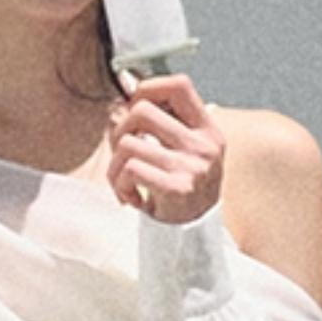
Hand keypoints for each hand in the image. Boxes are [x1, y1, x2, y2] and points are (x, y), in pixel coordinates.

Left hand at [106, 72, 224, 223]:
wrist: (195, 234)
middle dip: (119, 129)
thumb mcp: (183, 151)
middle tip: (121, 151)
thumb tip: (123, 91)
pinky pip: (130, 169)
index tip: (133, 105)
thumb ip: (160, 122)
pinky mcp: (176, 189)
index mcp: (207, 128)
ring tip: (123, 182)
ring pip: (128, 144)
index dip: (148, 86)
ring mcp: (191, 167)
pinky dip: (121, 185)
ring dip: (114, 167)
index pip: (178, 86)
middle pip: (142, 111)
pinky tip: (132, 197)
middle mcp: (203, 145)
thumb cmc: (183, 188)